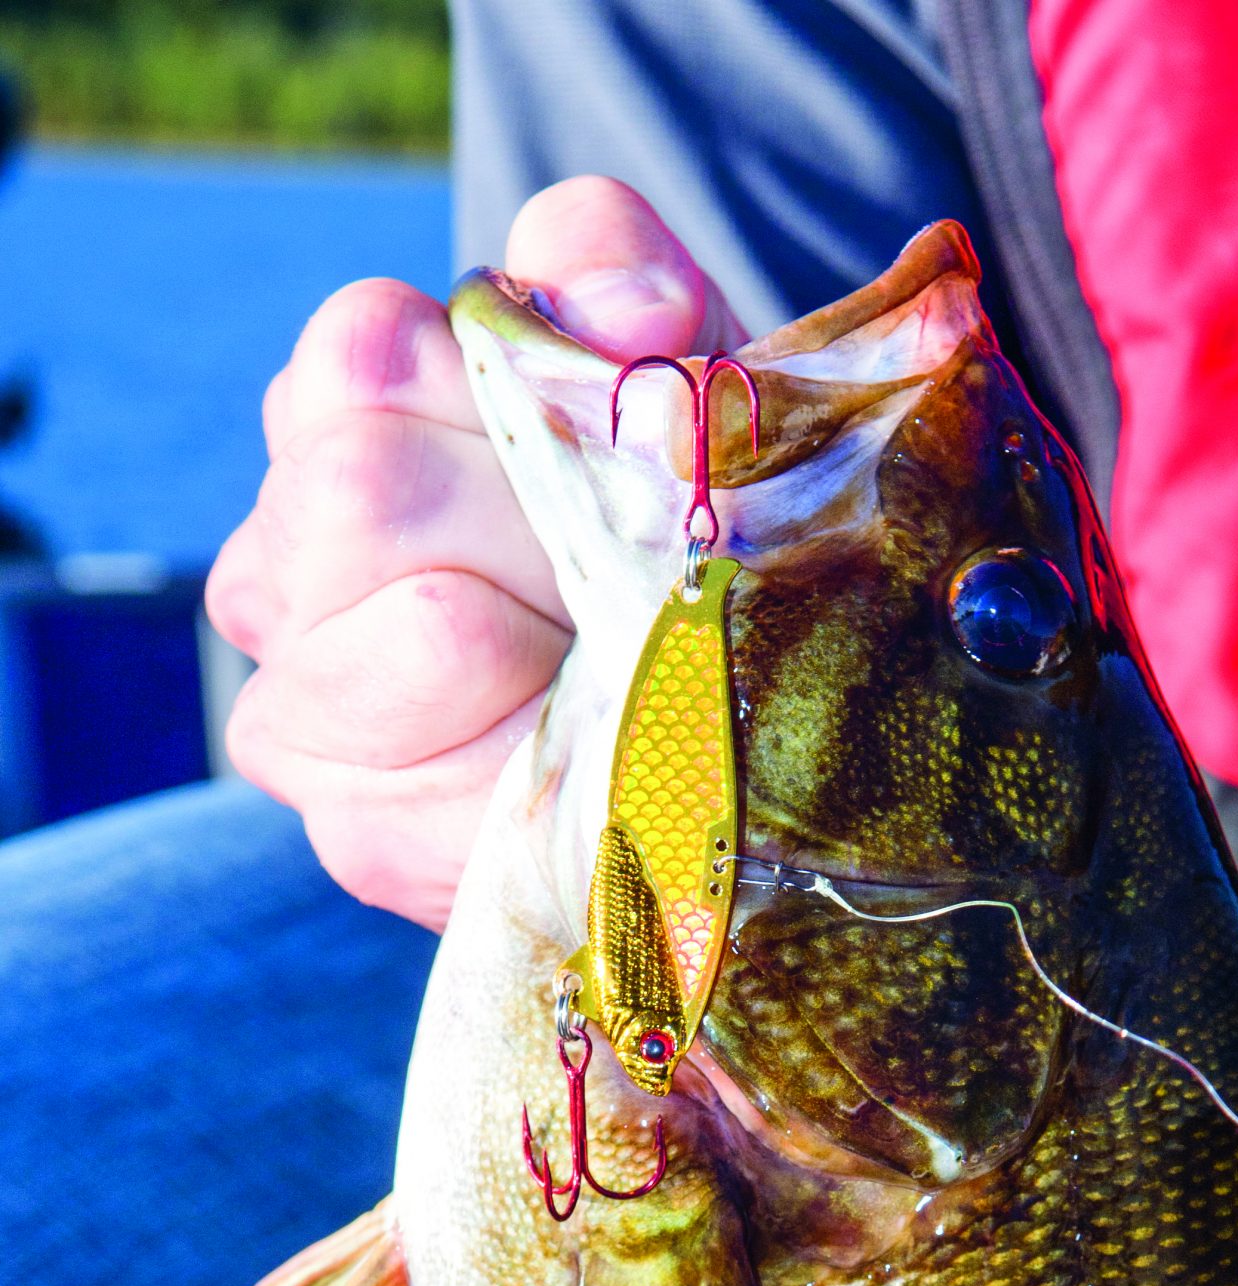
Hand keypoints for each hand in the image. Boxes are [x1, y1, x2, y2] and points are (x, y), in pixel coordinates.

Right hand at [207, 178, 741, 929]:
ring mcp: (298, 708)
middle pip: (368, 487)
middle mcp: (279, 562)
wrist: (730, 735)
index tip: (610, 442)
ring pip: (425, 627)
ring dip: (562, 636)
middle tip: (617, 574)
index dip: (512, 394)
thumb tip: (625, 306)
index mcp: (333, 418)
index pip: (363, 351)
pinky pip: (461, 774)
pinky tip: (592, 749)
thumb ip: (617, 270)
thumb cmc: (676, 526)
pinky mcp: (358, 834)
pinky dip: (564, 755)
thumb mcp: (669, 363)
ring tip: (608, 657)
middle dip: (539, 525)